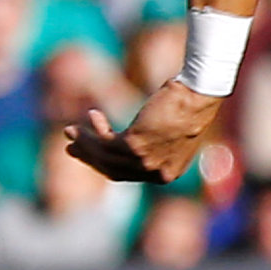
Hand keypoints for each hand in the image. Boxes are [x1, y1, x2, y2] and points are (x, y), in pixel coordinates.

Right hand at [66, 82, 221, 184]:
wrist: (200, 94)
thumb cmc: (189, 108)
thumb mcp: (170, 135)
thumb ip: (149, 147)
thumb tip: (120, 145)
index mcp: (167, 173)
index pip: (126, 174)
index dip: (103, 163)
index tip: (89, 152)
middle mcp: (157, 172)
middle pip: (111, 169)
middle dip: (88, 157)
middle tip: (70, 145)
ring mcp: (146, 161)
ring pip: (105, 157)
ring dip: (85, 143)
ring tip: (70, 130)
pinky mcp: (137, 146)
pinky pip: (106, 142)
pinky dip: (95, 130)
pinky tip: (93, 115)